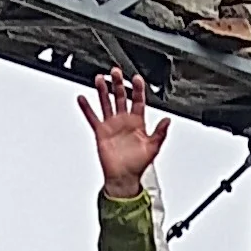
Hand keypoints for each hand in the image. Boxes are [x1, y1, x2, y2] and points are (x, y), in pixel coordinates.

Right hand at [78, 66, 169, 198]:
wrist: (123, 178)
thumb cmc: (137, 165)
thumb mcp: (153, 148)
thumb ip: (160, 133)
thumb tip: (167, 120)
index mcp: (138, 123)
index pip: (139, 101)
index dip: (138, 90)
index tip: (137, 78)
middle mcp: (124, 121)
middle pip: (121, 97)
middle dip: (119, 84)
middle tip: (116, 72)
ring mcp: (112, 126)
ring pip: (107, 103)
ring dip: (103, 91)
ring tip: (100, 78)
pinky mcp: (101, 132)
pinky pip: (92, 118)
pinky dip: (87, 108)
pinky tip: (82, 99)